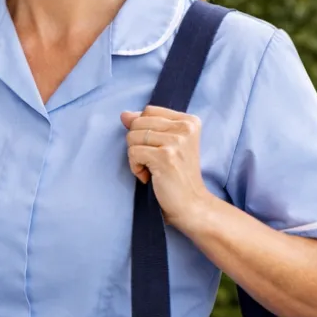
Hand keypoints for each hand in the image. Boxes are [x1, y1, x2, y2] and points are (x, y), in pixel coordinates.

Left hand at [122, 106, 215, 230]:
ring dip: (136, 157)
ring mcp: (176, 141)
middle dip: (137, 144)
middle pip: (137, 123)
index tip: (156, 148)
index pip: (148, 111)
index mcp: (189, 121)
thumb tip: (124, 114)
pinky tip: (149, 176)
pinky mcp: (165, 156)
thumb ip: (146, 126)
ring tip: (153, 169)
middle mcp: (186, 128)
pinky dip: (135, 167)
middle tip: (154, 161)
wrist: (192, 205)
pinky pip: (133, 152)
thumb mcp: (166, 145)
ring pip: (132, 137)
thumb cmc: (177, 176)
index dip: (142, 130)